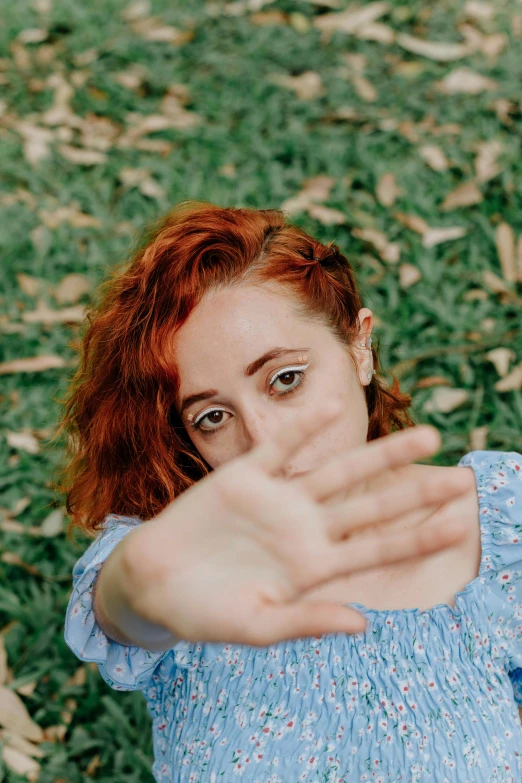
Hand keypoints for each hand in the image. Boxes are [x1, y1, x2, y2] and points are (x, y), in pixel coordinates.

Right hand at [123, 399, 469, 646]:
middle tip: (462, 479)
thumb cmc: (203, 613)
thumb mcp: (256, 626)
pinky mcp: (244, 476)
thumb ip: (307, 622)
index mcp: (313, 569)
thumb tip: (364, 623)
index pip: (377, 552)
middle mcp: (305, 529)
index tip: (459, 526)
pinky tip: (333, 407)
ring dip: (381, 453)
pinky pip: (281, 447)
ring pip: (339, 471)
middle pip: (372, 506)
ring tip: (426, 437)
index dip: (417, 540)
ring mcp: (278, 500)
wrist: (151, 582)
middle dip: (416, 492)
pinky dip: (305, 428)